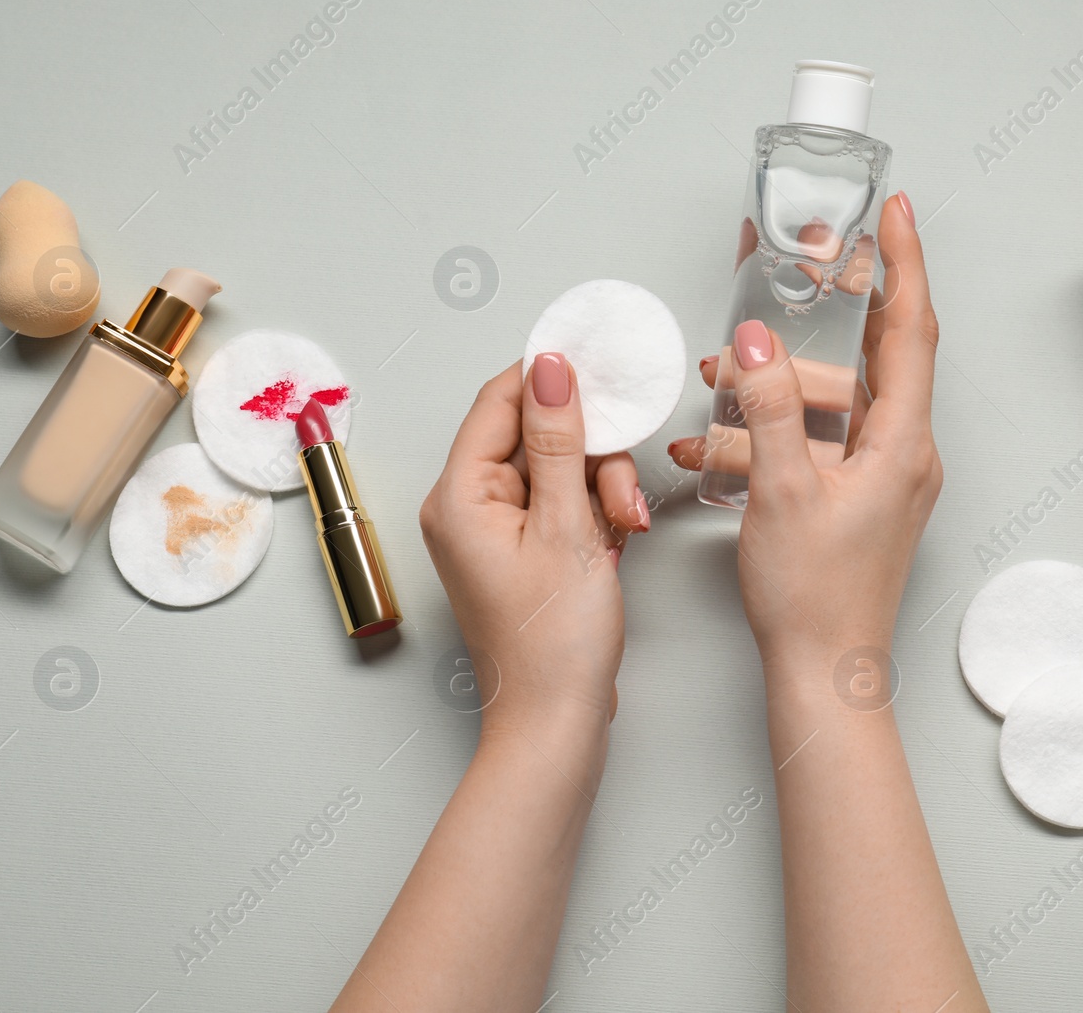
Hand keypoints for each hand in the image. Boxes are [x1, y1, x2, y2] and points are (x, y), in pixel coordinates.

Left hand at [420, 354, 647, 733]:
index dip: (551, 376)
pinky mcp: (522, 551)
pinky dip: (595, 514)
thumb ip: (560, 440)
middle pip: (535, 435)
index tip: (599, 360)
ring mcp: (495, 531)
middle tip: (620, 489)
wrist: (558, 723)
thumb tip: (550, 368)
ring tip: (623, 528)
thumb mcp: (567, 526)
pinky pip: (562, 504)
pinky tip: (615, 542)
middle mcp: (467, 508)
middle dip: (591, 452)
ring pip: (558, 469)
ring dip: (600, 487)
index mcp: (459, 496)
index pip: (500, 400)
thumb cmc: (553, 644)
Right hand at [669, 192, 941, 684]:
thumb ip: (768, 408)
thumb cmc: (812, 597)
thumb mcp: (780, 491)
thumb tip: (756, 340)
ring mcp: (884, 478)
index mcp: (904, 444)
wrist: (824, 674)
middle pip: (868, 360)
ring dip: (776, 387)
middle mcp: (906, 455)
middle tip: (785, 277)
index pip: (913, 330)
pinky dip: (778, 428)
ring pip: (835, 404)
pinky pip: (823, 441)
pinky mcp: (859, 500)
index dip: (902, 264)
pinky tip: (720, 438)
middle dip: (814, 325)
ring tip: (713, 384)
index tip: (892, 212)